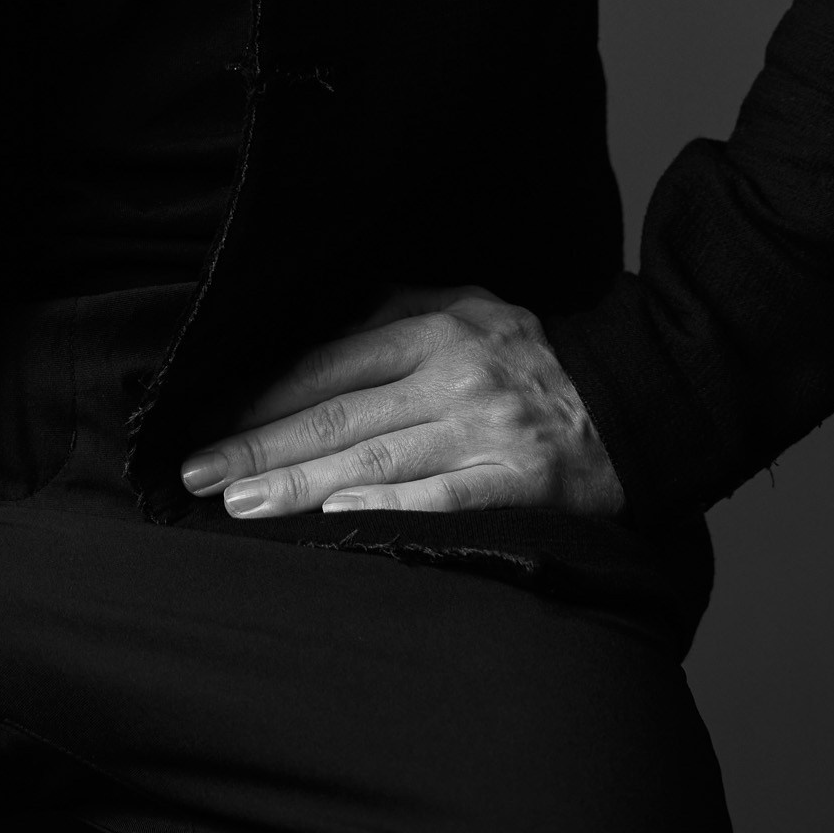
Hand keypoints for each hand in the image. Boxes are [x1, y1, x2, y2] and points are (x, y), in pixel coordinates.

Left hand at [179, 286, 623, 520]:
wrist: (636, 397)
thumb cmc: (532, 358)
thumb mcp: (465, 309)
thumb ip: (393, 319)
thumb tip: (307, 348)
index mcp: (433, 325)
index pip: (328, 364)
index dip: (263, 397)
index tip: (209, 421)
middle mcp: (451, 374)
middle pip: (337, 414)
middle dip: (259, 446)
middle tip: (197, 473)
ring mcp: (483, 429)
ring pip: (375, 460)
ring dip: (300, 486)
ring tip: (241, 505)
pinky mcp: (517, 481)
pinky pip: (442, 498)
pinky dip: (389, 510)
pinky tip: (338, 524)